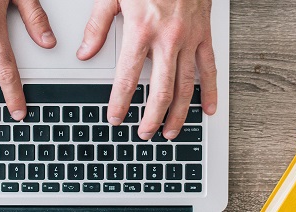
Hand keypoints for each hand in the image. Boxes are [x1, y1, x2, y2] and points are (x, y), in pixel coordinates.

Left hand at [78, 0, 217, 139]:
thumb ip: (97, 27)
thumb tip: (85, 53)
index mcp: (141, 30)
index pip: (127, 78)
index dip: (120, 102)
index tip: (115, 118)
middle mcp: (167, 39)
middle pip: (160, 89)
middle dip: (151, 116)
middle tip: (144, 133)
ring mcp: (189, 39)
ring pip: (185, 85)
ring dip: (178, 112)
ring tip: (170, 131)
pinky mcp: (204, 35)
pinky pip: (209, 68)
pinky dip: (209, 91)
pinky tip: (206, 109)